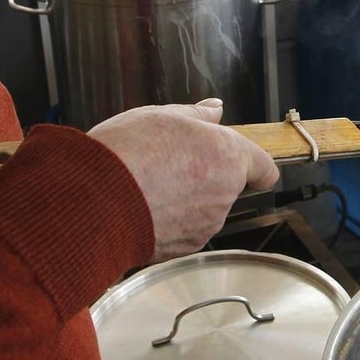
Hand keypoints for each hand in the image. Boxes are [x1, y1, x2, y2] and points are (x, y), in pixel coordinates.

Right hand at [88, 99, 278, 261]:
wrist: (95, 201)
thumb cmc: (130, 154)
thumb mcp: (164, 116)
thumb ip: (197, 115)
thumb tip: (215, 109)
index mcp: (228, 157)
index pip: (264, 169)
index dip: (253, 165)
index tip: (241, 161)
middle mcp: (224, 195)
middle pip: (225, 186)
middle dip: (203, 176)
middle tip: (168, 161)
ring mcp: (204, 226)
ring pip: (202, 210)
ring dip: (184, 199)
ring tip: (148, 182)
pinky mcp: (181, 249)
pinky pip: (181, 230)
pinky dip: (167, 220)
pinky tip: (141, 204)